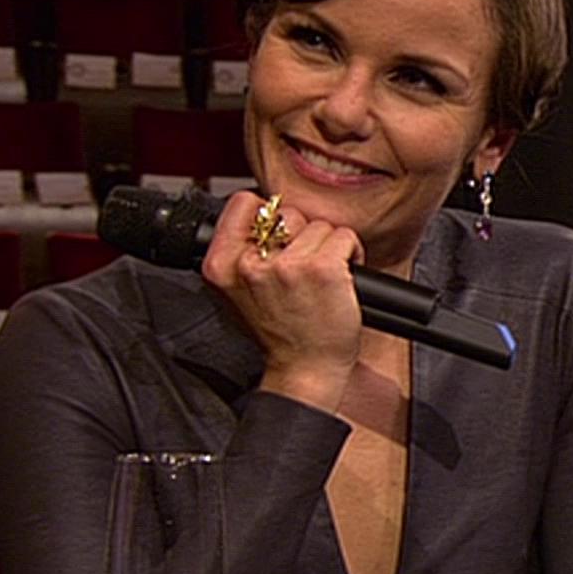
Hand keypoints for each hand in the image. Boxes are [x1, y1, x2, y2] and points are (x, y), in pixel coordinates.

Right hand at [202, 190, 365, 413]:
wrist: (304, 369)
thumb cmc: (279, 334)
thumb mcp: (237, 294)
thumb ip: (239, 253)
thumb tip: (259, 214)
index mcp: (221, 266)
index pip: (243, 203)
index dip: (267, 217)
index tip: (278, 239)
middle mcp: (250, 264)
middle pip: (286, 213)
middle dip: (301, 236)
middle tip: (303, 271)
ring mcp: (287, 265)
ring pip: (318, 225)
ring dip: (328, 247)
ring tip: (321, 277)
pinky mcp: (322, 269)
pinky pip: (344, 236)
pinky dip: (351, 252)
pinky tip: (341, 277)